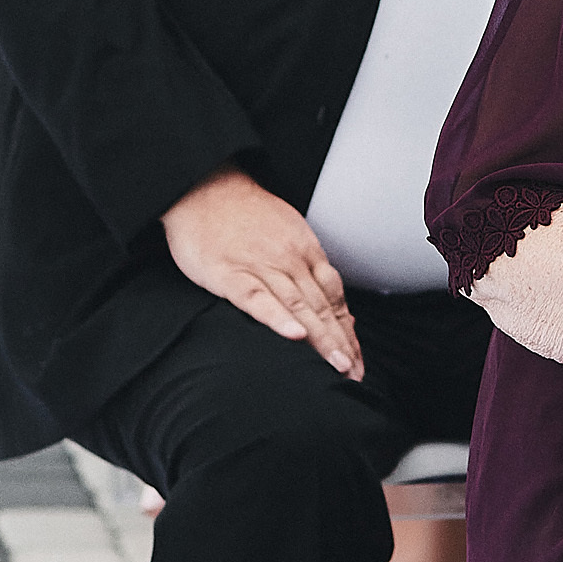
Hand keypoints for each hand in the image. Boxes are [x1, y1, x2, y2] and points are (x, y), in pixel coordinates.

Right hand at [162, 168, 363, 378]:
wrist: (204, 187)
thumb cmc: (244, 214)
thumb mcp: (288, 233)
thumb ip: (310, 269)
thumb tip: (334, 305)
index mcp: (305, 250)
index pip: (334, 298)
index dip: (348, 331)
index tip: (358, 360)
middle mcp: (289, 260)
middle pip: (322, 307)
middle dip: (341, 343)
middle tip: (354, 374)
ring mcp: (260, 266)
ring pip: (299, 307)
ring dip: (321, 339)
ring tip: (337, 365)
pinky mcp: (230, 274)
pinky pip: (257, 299)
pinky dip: (277, 318)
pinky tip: (292, 336)